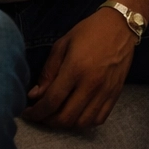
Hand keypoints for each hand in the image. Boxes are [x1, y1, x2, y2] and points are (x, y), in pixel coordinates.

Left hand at [24, 6, 136, 128]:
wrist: (121, 25)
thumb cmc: (89, 31)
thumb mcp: (62, 45)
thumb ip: (48, 72)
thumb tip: (35, 95)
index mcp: (75, 69)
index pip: (51, 102)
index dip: (36, 113)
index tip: (27, 113)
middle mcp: (92, 84)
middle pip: (65, 117)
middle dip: (48, 121)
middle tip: (40, 115)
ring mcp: (106, 91)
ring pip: (82, 122)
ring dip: (66, 124)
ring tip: (57, 115)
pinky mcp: (116, 93)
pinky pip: (99, 118)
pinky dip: (85, 122)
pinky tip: (77, 113)